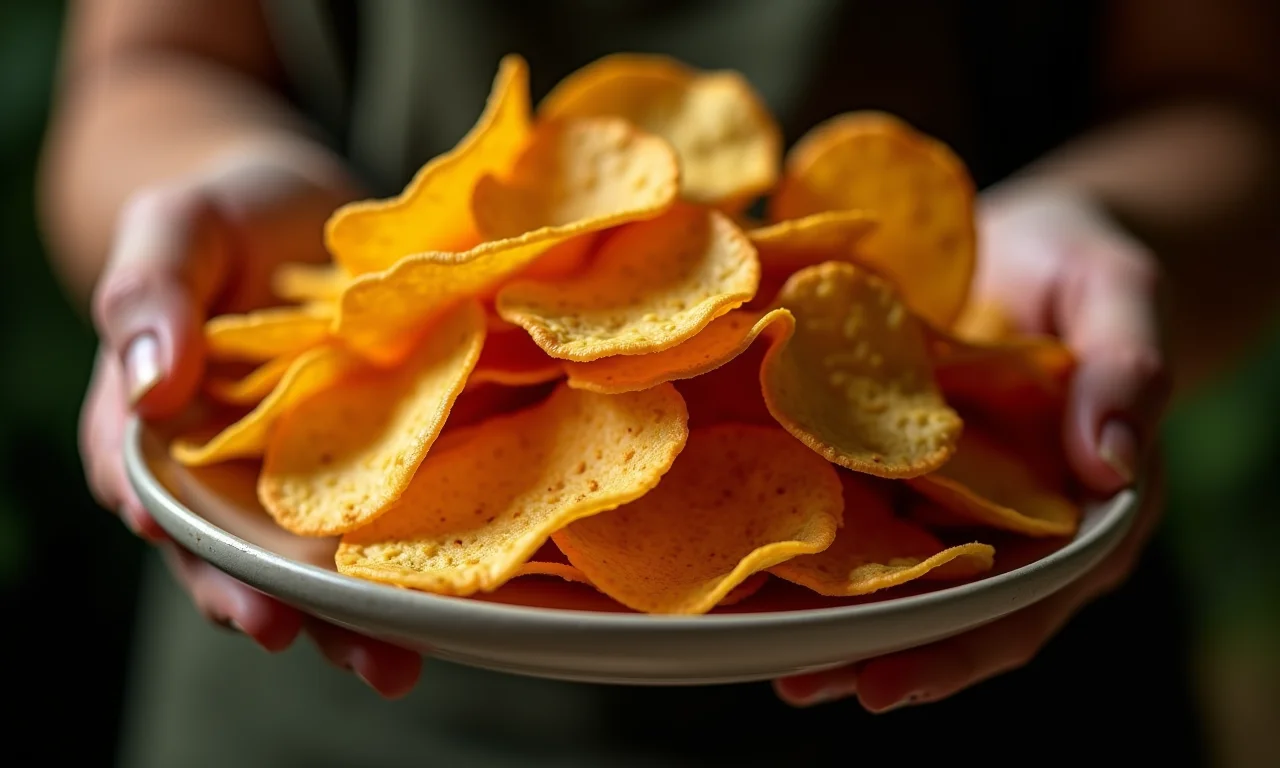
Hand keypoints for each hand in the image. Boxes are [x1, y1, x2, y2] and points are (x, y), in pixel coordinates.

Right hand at [80, 145, 421, 697]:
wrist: (305, 207)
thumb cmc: (224, 216)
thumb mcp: (174, 229)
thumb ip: (147, 295)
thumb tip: (152, 387)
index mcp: (165, 438)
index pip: (172, 514)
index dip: (212, 567)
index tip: (258, 607)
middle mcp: (239, 474)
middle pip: (261, 558)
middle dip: (311, 613)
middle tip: (371, 660)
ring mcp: (314, 469)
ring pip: (332, 549)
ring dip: (371, 605)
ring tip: (416, 653)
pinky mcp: (385, 448)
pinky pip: (402, 495)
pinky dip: (429, 532)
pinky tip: (472, 573)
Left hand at [773, 182, 1171, 710]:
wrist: (1025, 242)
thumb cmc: (1087, 269)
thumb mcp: (1119, 295)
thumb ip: (1126, 371)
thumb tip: (1110, 465)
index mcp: (1070, 514)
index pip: (1018, 603)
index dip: (955, 651)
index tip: (886, 683)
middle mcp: (993, 520)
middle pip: (934, 605)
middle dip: (865, 646)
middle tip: (795, 679)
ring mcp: (930, 491)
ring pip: (878, 560)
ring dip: (817, 598)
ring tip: (743, 632)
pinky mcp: (878, 452)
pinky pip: (837, 490)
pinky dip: (791, 511)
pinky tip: (730, 525)